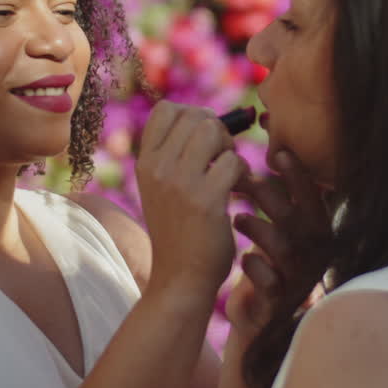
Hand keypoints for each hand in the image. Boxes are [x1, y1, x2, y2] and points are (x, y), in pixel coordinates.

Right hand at [135, 100, 250, 302]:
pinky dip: (242, 173)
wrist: (180, 278)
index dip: (192, 116)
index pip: (166, 109)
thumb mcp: (161, 188)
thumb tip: (210, 119)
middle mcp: (157, 168)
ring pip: (214, 131)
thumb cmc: (179, 230)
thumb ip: (174, 154)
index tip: (202, 142)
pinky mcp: (206, 200)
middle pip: (196, 116)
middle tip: (221, 160)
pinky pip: (233, 161)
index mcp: (145, 162)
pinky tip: (236, 192)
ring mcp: (180, 183)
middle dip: (217, 131)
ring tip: (228, 173)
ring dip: (230, 148)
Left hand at [226, 150, 332, 336]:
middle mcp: (312, 258)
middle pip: (299, 221)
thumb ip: (274, 200)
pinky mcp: (276, 306)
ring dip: (260, 229)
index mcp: (315, 236)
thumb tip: (260, 153)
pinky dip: (257, 269)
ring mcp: (296, 283)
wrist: (254, 322)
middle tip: (241, 180)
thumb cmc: (264, 266)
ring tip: (238, 218)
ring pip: (285, 250)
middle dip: (270, 196)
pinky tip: (244, 258)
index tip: (278, 154)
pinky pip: (271, 284)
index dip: (300, 177)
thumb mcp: (273, 231)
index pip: (314, 200)